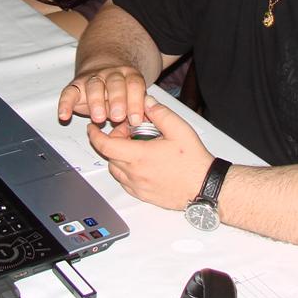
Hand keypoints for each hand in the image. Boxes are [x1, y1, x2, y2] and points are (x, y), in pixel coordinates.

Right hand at [58, 65, 148, 125]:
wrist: (101, 70)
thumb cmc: (121, 92)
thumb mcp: (133, 97)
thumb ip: (138, 107)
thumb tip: (144, 124)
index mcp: (129, 75)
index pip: (135, 85)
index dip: (136, 102)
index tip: (136, 119)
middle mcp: (111, 74)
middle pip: (115, 83)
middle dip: (117, 100)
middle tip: (118, 116)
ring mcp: (93, 78)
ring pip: (94, 86)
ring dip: (96, 102)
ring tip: (99, 118)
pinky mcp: (75, 86)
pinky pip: (69, 93)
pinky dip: (65, 104)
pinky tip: (64, 116)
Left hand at [89, 97, 214, 209]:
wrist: (205, 187)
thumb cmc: (194, 161)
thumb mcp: (179, 129)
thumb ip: (159, 113)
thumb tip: (146, 101)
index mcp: (139, 156)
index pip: (105, 145)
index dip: (95, 135)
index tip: (93, 128)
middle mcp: (134, 173)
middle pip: (110, 155)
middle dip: (114, 141)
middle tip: (131, 132)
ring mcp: (137, 187)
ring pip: (115, 169)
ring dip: (119, 156)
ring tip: (137, 147)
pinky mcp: (143, 195)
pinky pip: (124, 182)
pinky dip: (125, 171)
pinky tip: (141, 163)